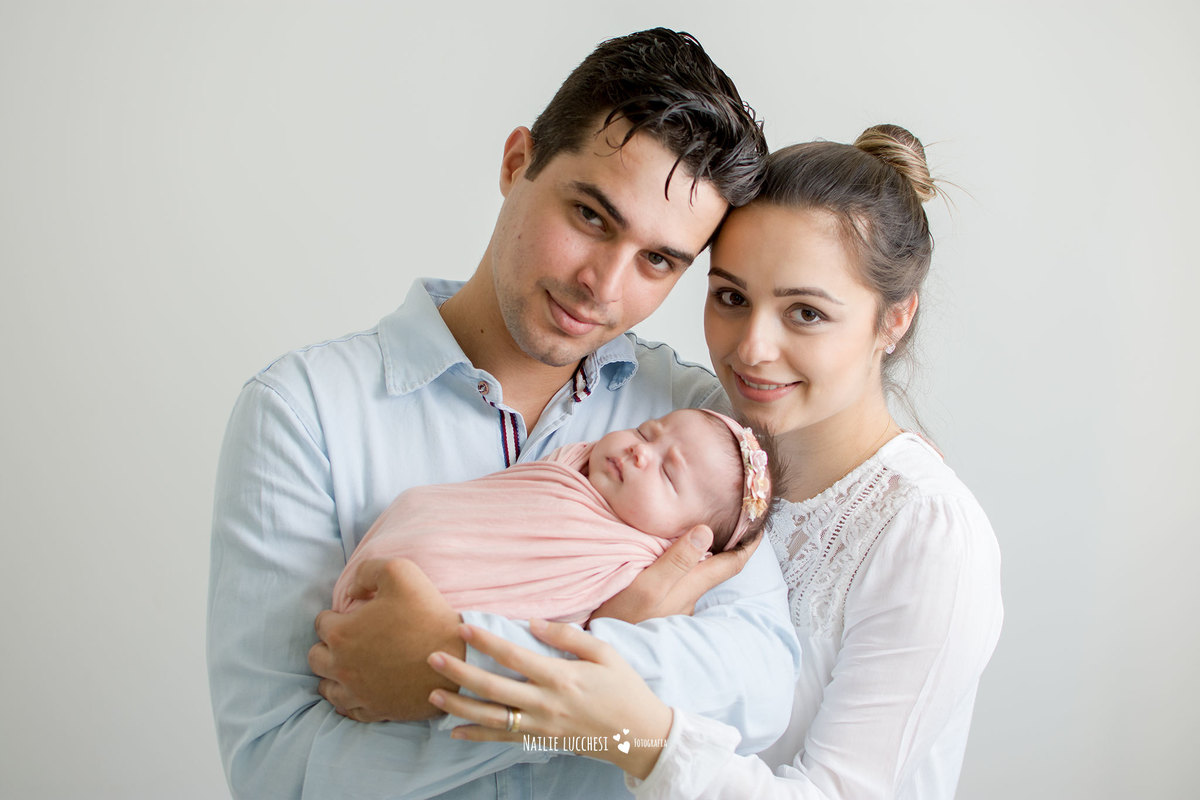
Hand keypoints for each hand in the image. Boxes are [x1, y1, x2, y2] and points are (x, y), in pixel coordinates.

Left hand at [307, 558, 463, 721]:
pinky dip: (348, 699)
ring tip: (349, 665)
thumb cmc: (428, 614)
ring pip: (326, 688)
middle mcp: (342, 667)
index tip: (354, 615)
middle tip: (349, 639)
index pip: (321, 623)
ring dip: (332, 675)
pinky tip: (359, 689)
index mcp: (342, 634)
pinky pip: (348, 710)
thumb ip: (367, 571)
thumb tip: (352, 590)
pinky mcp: (375, 710)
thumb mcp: (399, 571)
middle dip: (328, 646)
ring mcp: (357, 693)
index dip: (336, 615)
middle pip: (316, 658)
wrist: (456, 657)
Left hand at [427, 621, 672, 780]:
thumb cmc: (623, 688)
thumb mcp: (605, 653)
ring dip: (458, 707)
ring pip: (490, 718)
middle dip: (460, 672)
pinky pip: (502, 740)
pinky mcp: (540, 741)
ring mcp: (540, 726)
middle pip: (493, 687)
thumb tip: (533, 623)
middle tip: (432, 658)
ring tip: (432, 695)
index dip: (485, 641)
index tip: (462, 627)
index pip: (513, 656)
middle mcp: (545, 703)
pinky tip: (454, 731)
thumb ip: (567, 637)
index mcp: (560, 677)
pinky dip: (476, 736)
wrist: (638, 735)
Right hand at [589, 525, 758, 623]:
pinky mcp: (657, 609)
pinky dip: (678, 566)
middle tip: (728, 517)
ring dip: (698, 555)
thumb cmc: (619, 619)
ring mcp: (673, 606)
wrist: (597, 647)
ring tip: (693, 530)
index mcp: (689, 587)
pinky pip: (676, 582)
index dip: (748, 544)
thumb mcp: (646, 588)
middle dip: (724, 544)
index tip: (759, 523)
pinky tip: (664, 557)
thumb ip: (675, 561)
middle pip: (714, 567)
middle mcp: (687, 598)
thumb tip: (706, 532)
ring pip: (693, 574)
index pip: (731, 564)